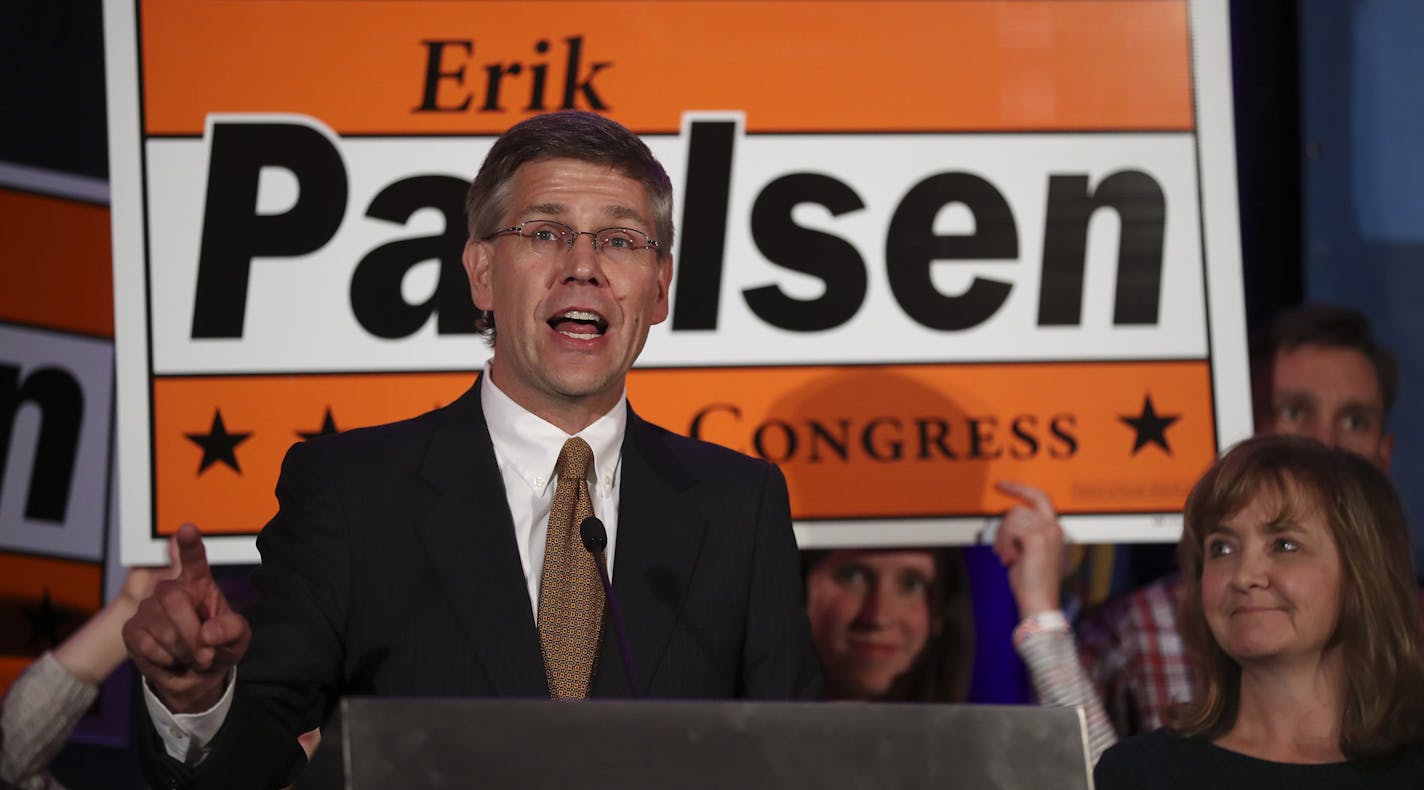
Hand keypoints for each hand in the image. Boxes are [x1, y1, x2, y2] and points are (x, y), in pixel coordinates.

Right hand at [122, 524, 251, 712]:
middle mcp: (170, 589)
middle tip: (206, 655)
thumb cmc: (218, 647)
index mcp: (200, 583)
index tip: (187, 528)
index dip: (190, 544)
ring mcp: (148, 608)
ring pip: (162, 627)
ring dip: (183, 651)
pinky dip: (165, 660)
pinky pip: (147, 645)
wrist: (195, 675)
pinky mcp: (132, 629)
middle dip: (191, 632)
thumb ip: (231, 630)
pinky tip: (172, 659)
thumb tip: (207, 633)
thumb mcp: (237, 640)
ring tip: (192, 657)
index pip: (194, 559)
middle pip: (173, 598)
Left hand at [991, 480, 1065, 616]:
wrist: (1039, 603)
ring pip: (1011, 518)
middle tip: (1001, 549)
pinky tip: (1009, 559)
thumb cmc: (1032, 583)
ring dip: (1002, 538)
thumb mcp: (1027, 552)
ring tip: (1007, 557)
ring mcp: (1047, 531)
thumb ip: (1022, 534)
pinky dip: (1004, 544)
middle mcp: (1054, 527)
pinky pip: (1010, 529)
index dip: (1020, 489)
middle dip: (1003, 528)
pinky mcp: (1036, 538)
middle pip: (1018, 510)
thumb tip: (1005, 522)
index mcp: (1055, 529)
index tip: (1001, 484)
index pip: (1039, 497)